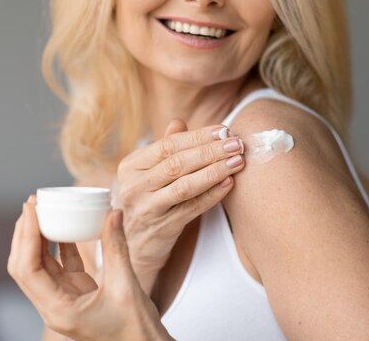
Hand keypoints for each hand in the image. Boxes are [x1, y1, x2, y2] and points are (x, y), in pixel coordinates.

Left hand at [7, 195, 173, 340]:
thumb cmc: (135, 328)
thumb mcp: (126, 285)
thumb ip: (117, 248)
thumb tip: (112, 212)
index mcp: (58, 310)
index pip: (28, 269)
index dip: (26, 235)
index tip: (31, 208)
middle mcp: (54, 305)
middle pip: (25, 265)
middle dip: (26, 233)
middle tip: (33, 202)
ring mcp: (64, 299)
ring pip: (40, 264)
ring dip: (39, 237)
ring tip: (43, 209)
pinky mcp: (76, 293)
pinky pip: (61, 266)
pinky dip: (60, 245)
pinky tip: (65, 226)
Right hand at [116, 119, 245, 292]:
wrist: (134, 246)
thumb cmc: (147, 201)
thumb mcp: (148, 173)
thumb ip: (164, 148)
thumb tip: (179, 121)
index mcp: (130, 165)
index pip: (167, 145)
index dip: (198, 136)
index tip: (224, 130)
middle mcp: (134, 186)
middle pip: (177, 163)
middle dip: (211, 151)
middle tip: (237, 143)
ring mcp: (146, 208)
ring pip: (185, 186)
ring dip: (215, 171)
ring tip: (238, 161)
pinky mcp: (162, 228)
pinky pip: (192, 208)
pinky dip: (213, 195)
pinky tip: (229, 183)